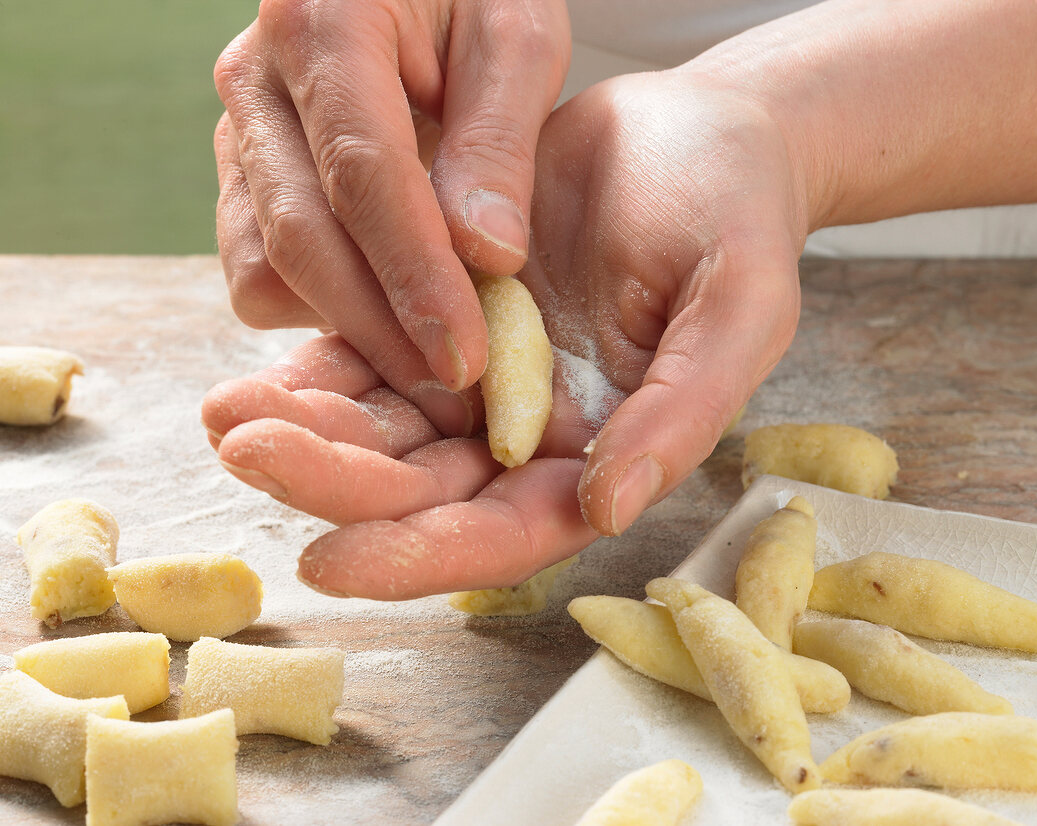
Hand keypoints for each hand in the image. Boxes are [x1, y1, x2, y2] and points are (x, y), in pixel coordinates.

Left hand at [203, 65, 805, 598]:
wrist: (700, 133)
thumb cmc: (736, 218)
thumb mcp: (736, 307)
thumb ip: (680, 412)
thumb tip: (609, 506)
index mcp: (602, 454)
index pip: (507, 531)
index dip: (422, 553)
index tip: (331, 559)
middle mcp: (533, 435)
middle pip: (422, 491)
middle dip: (335, 483)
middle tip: (249, 451)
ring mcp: (482, 380)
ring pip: (381, 432)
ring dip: (306, 433)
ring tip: (226, 414)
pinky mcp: (443, 317)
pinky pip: (367, 358)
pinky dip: (312, 374)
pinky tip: (257, 375)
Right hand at [213, 0, 570, 433]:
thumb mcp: (515, 36)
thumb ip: (500, 141)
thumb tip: (485, 256)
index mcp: (322, 21)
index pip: (364, 172)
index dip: (415, 276)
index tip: (465, 355)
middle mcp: (256, 81)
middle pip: (303, 237)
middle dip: (382, 328)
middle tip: (457, 389)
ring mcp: (238, 136)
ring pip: (267, 268)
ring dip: (348, 327)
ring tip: (432, 357)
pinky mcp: (241, 182)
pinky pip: (259, 274)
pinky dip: (320, 309)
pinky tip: (389, 310)